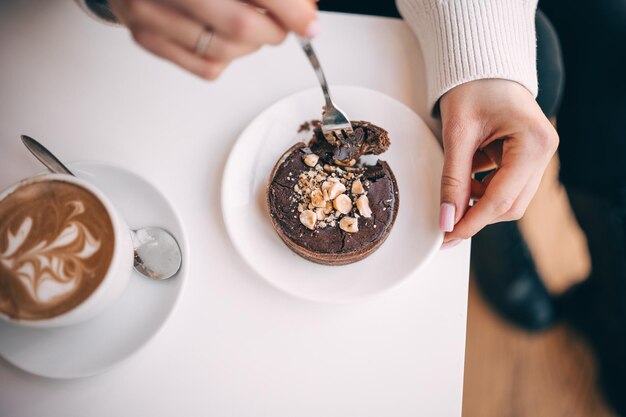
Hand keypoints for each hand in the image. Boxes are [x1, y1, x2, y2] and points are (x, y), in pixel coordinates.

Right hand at [109, 0, 317, 78]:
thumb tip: (304, 7)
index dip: (290, 10)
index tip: (308, 22)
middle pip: (240, 26)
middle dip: (274, 30)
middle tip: (282, 25)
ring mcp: (150, 14)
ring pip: (224, 51)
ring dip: (252, 45)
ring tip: (252, 26)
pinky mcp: (147, 39)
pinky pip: (206, 68)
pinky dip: (229, 58)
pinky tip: (226, 38)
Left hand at [438, 79, 558, 246]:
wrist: (482, 65)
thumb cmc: (471, 87)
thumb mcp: (457, 133)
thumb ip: (452, 179)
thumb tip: (447, 220)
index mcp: (533, 143)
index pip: (502, 199)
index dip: (472, 222)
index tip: (448, 236)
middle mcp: (544, 152)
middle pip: (510, 206)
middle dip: (477, 216)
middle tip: (445, 222)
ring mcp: (538, 156)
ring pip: (509, 199)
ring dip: (479, 201)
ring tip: (456, 186)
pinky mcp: (528, 157)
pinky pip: (506, 185)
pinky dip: (483, 188)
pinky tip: (467, 175)